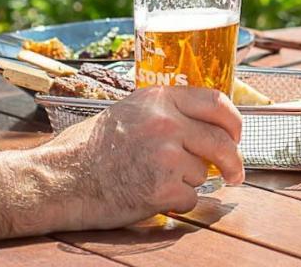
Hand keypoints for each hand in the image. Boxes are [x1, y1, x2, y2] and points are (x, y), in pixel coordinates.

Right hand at [31, 85, 244, 230]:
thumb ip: (166, 111)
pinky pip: (190, 197)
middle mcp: (167, 123)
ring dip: (188, 181)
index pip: (216, 102)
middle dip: (233, 161)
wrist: (63, 178)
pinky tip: (152, 195)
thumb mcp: (129, 110)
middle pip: (221, 142)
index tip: (237, 135)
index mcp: (160, 99)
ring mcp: (166, 155)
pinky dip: (177, 202)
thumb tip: (202, 124)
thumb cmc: (89, 147)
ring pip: (202, 172)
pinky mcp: (162, 188)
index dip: (234, 121)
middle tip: (235, 174)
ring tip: (155, 179)